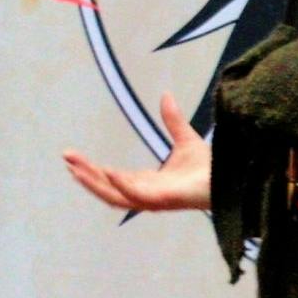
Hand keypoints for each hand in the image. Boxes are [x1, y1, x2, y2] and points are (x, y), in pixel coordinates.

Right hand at [61, 92, 212, 211]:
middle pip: (106, 188)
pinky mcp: (163, 202)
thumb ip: (173, 120)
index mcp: (147, 183)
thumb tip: (165, 95)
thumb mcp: (186, 139)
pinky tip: (106, 170)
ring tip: (75, 168)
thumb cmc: (212, 168)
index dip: (92, 168)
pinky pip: (135, 196)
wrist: (230, 178)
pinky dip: (120, 184)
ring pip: (114, 196)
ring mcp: (153, 200)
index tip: (73, 156)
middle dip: (85, 175)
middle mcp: (146, 195)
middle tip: (66, 158)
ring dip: (94, 183)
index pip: (111, 178)